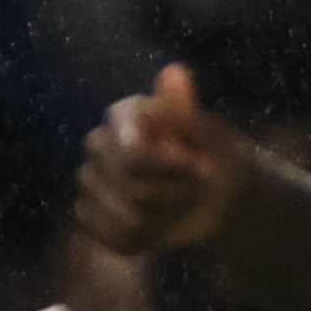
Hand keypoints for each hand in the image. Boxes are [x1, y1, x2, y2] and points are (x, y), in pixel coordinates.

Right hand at [76, 63, 252, 256]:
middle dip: (174, 193)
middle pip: (128, 185)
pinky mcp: (90, 214)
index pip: (130, 150)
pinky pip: (112, 237)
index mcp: (127, 114)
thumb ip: (187, 112)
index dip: (168, 167)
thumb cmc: (219, 158)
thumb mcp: (214, 137)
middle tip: (197, 185)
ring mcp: (90, 180)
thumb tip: (174, 71)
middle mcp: (100, 143)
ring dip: (166, 218)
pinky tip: (160, 226)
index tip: (200, 167)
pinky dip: (146, 239)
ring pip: (125, 215)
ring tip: (181, 204)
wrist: (219, 197)